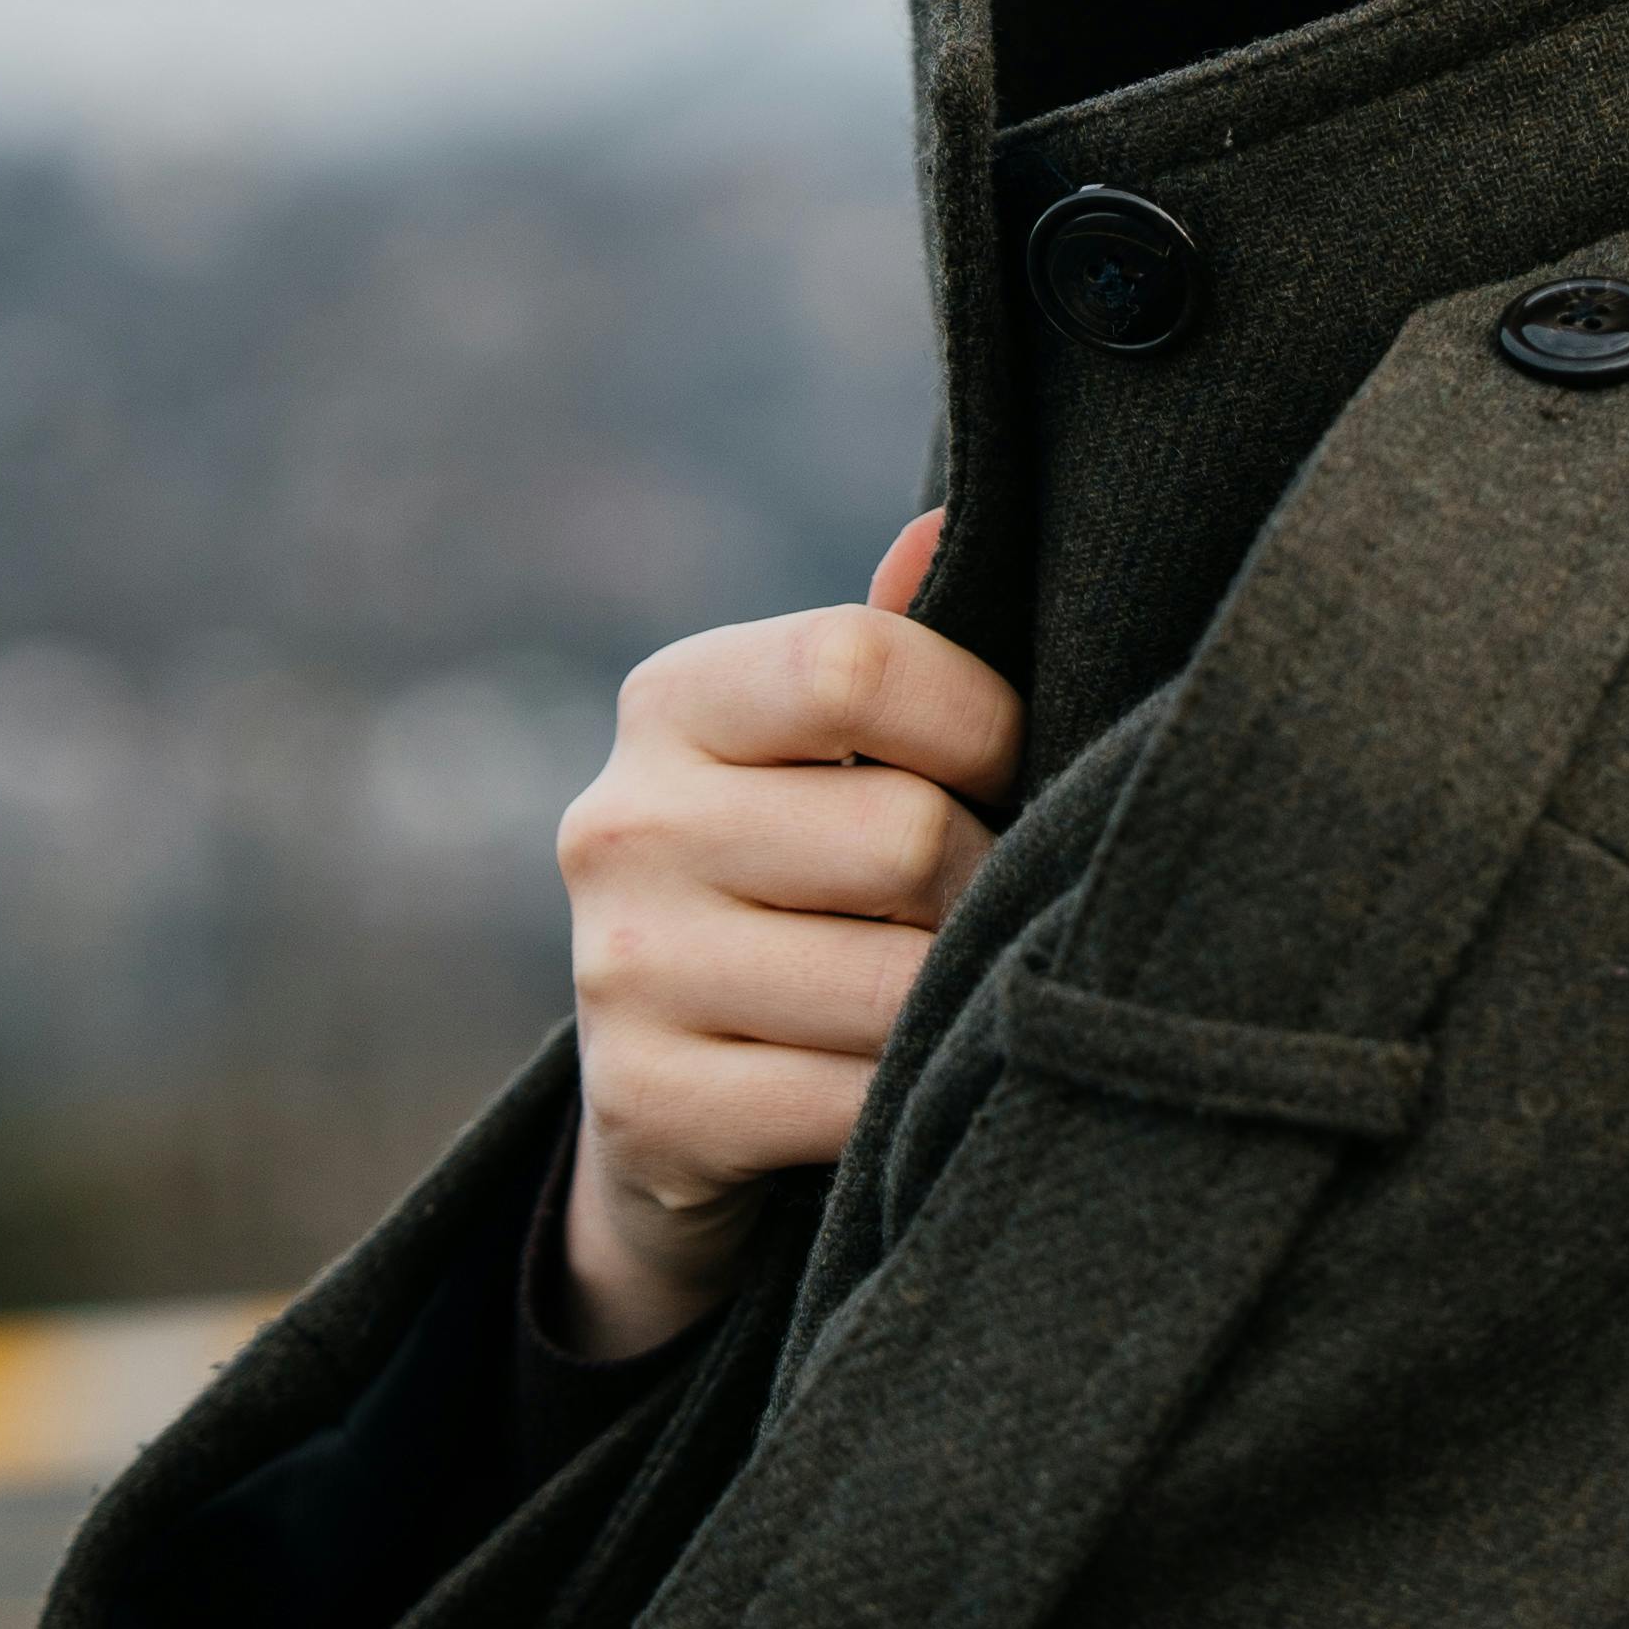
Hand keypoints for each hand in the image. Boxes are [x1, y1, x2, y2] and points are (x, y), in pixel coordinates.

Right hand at [552, 515, 1024, 1358]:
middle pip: (906, 836)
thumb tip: (947, 521)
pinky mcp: (644, 1107)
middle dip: (983, 885)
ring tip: (940, 996)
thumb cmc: (808, 878)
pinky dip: (909, 1105)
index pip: (861, 663)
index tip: (1009, 772)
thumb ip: (897, 649)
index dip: (984, 722)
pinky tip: (892, 1091)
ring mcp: (620, 970)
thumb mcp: (837, 753)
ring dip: (954, 1004)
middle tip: (978, 911)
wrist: (678, 1094)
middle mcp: (621, 822)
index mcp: (671, 700)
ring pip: (897, 984)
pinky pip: (858, 1104)